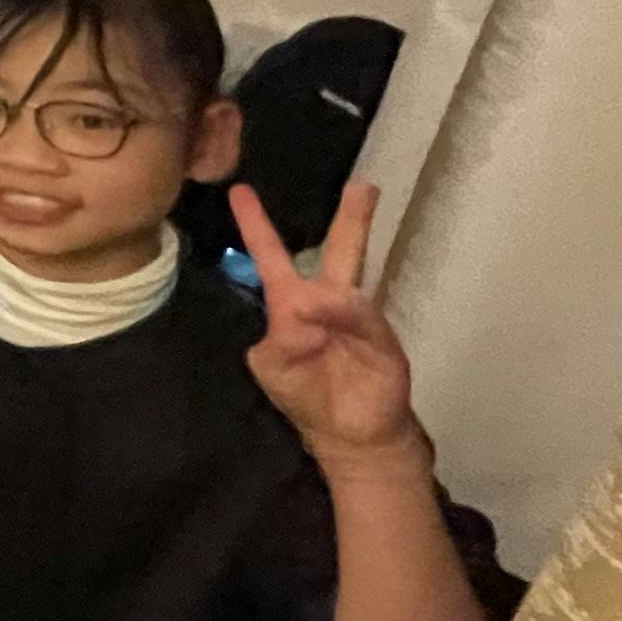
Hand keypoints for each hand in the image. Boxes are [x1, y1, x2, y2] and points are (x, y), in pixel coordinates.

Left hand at [236, 180, 427, 473]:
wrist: (350, 435)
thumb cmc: (305, 393)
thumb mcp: (274, 365)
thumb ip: (281, 336)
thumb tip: (308, 300)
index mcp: (291, 305)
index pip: (271, 258)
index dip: (256, 226)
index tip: (240, 191)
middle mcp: (327, 303)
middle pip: (339, 252)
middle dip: (351, 220)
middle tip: (361, 184)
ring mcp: (357, 318)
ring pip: (351, 282)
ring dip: (339, 279)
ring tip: (326, 290)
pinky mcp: (382, 340)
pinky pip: (362, 317)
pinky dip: (346, 311)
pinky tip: (334, 307)